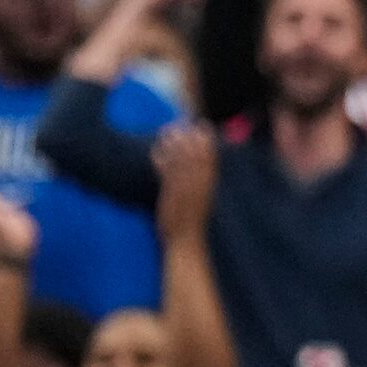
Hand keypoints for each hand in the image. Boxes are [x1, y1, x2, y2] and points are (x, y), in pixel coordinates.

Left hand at [152, 124, 217, 243]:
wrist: (186, 243)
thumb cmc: (193, 224)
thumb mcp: (202, 201)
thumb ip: (201, 185)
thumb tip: (201, 171)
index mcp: (209, 185)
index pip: (210, 157)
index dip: (205, 140)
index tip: (200, 126)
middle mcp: (199, 185)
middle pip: (195, 155)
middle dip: (188, 137)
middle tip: (181, 123)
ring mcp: (185, 189)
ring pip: (180, 160)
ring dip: (174, 143)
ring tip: (167, 130)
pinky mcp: (171, 195)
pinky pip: (166, 173)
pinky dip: (161, 160)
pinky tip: (156, 150)